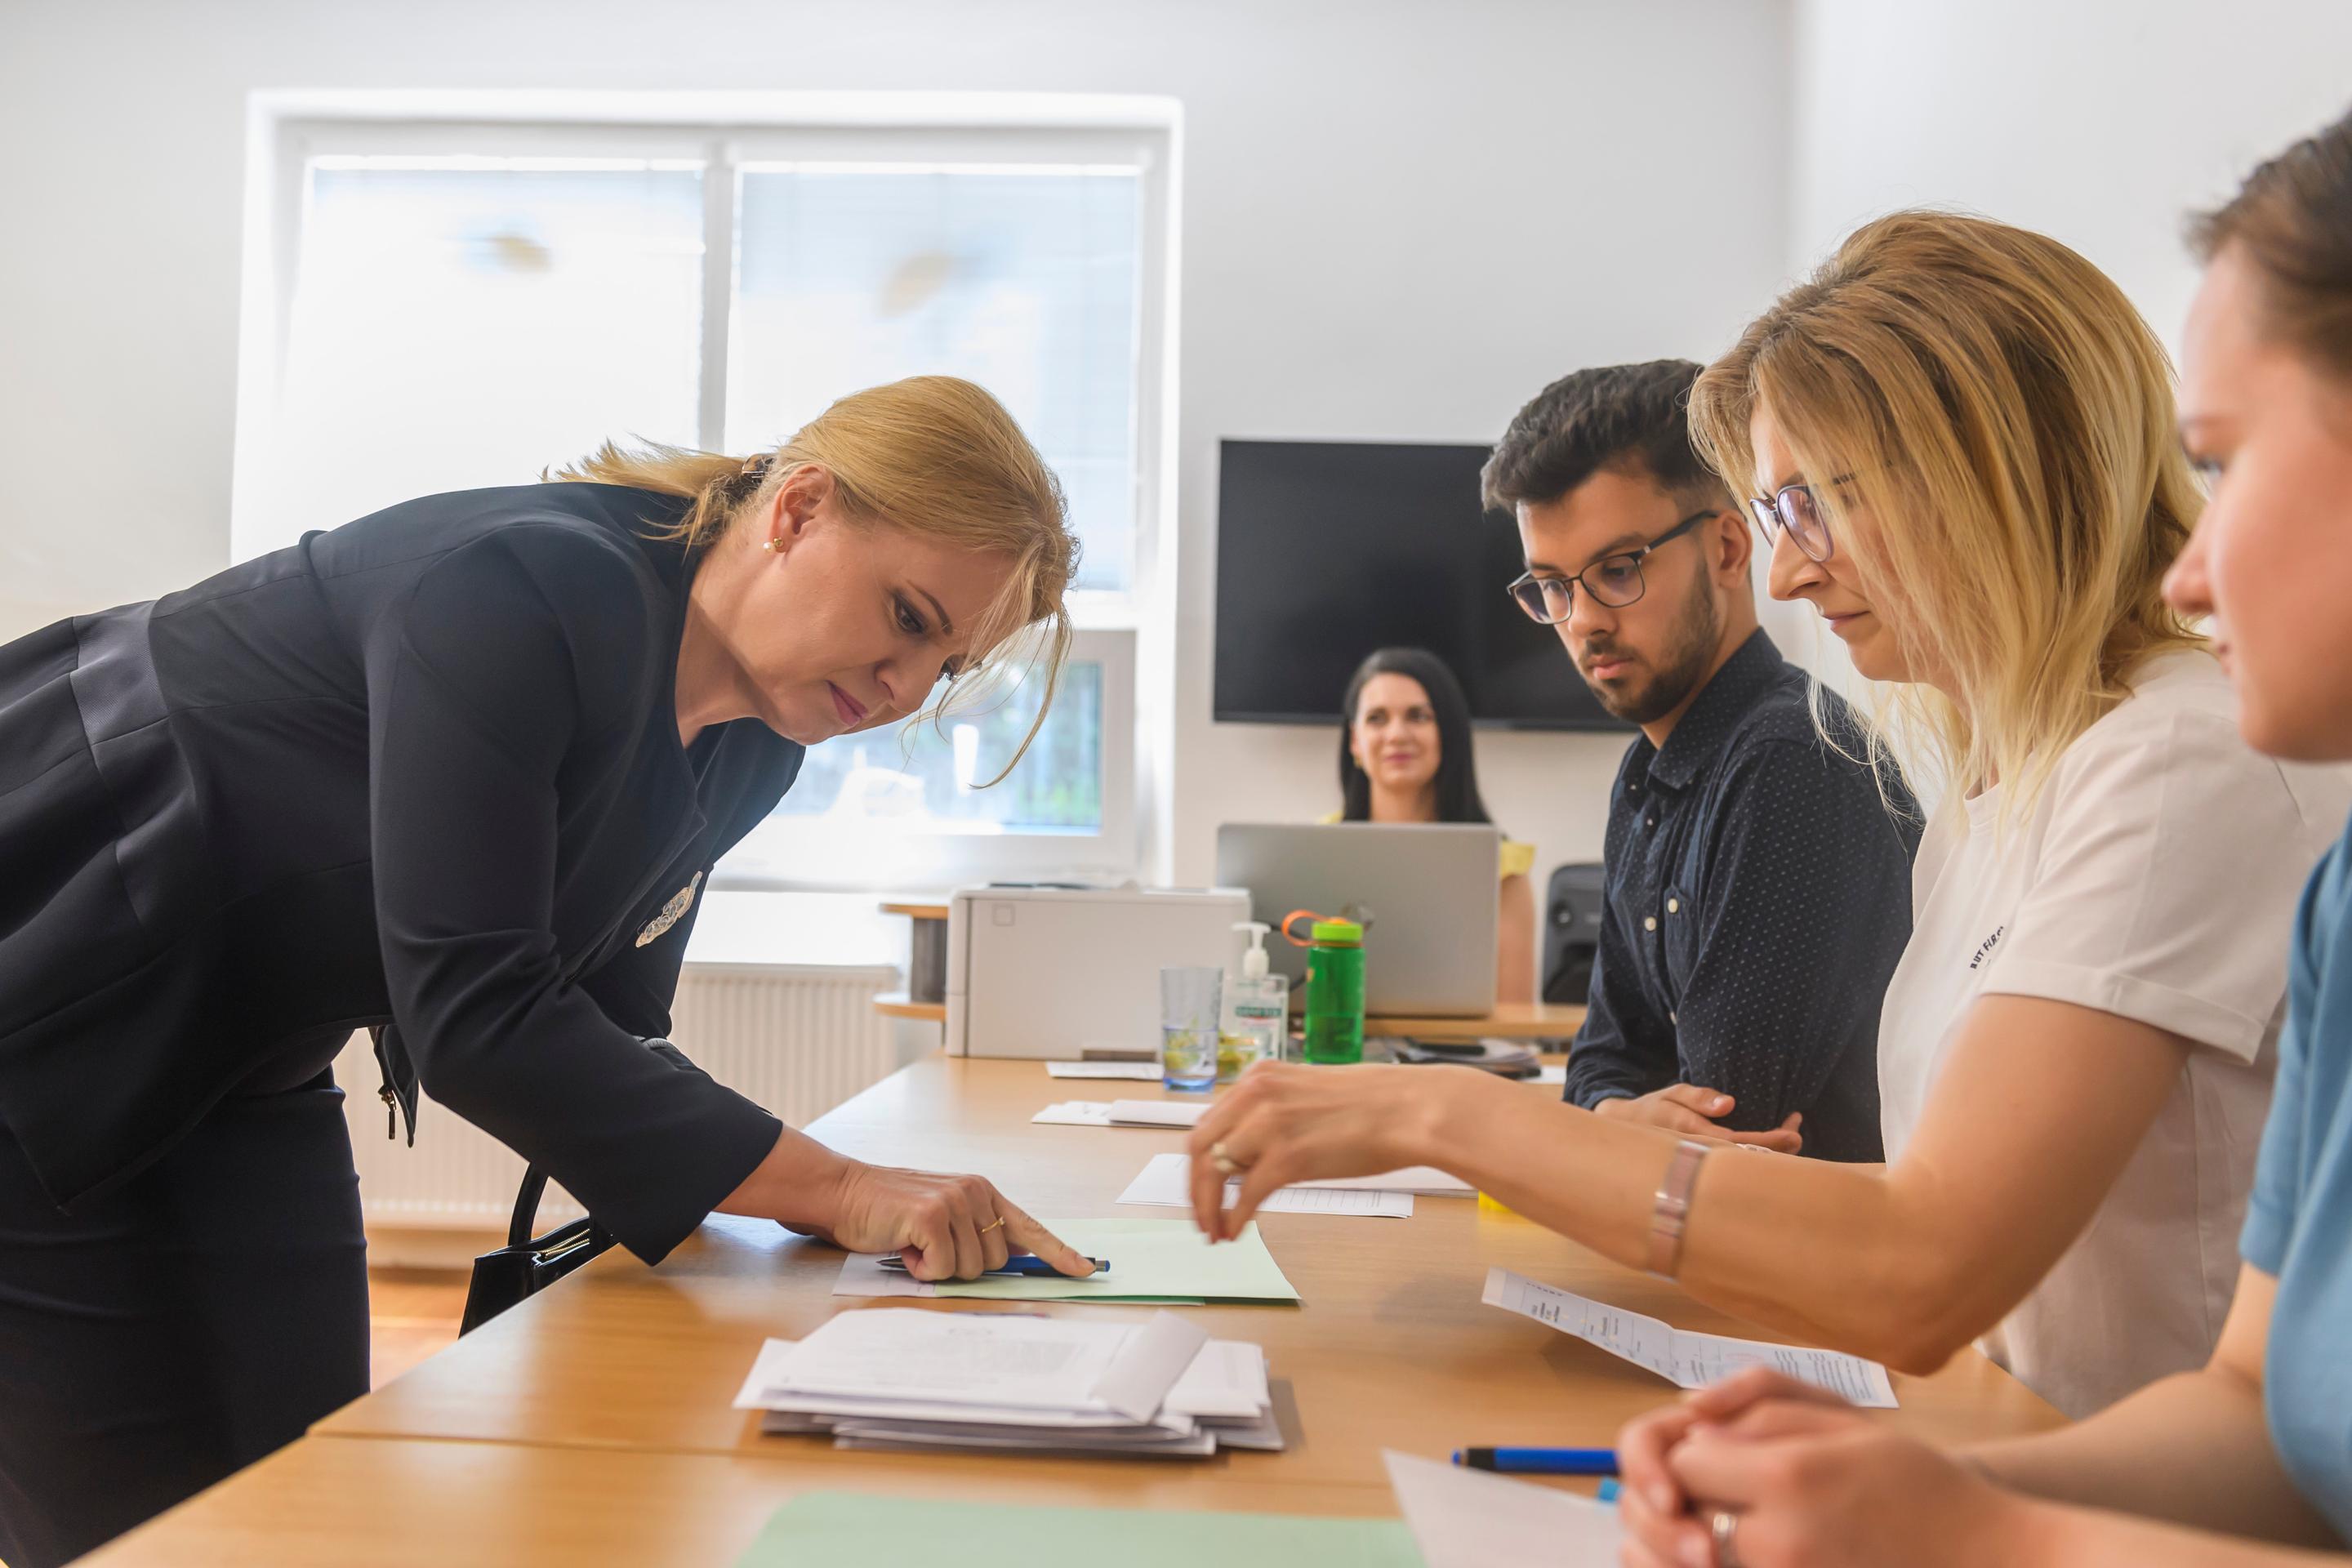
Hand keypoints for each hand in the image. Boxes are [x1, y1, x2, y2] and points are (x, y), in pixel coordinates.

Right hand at [805, 1160, 1095, 1282]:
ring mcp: (955, 1202)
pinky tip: (904, 1245)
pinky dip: (920, 1268)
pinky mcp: (932, 1216)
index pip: (1029, 1227)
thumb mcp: (941, 1214)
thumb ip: (974, 1232)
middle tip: (928, 1246)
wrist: (845, 1193)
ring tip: (913, 1243)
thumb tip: (1006, 1263)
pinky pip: (941, 1269)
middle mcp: (975, 1193)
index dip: (1059, 1252)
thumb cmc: (890, 1211)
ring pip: (971, 1270)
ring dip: (938, 1268)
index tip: (1086, 1269)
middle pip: (996, 1263)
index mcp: (982, 1192)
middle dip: (962, 1266)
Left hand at [1182, 1062, 1471, 1240]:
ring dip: (1209, 1209)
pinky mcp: (1287, 1157)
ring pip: (1215, 1172)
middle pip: (1199, 1147)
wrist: (1409, 1110)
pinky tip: (1236, 1231)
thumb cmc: (1374, 1105)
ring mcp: (1269, 1125)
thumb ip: (1273, 1114)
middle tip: (1201, 1216)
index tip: (1199, 1184)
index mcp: (1260, 1078)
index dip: (1197, 1161)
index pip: (1209, 1122)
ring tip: (1216, 1231)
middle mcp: (1256, 1095)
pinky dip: (1234, 1218)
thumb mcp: (1307, 1094)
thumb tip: (1251, 1150)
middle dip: (1194, 1188)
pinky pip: (1245, 1195)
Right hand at [1595, 1085, 1803, 1153]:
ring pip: (1745, 1161)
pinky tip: (1773, 1137)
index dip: (1769, 1142)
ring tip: (1792, 1132)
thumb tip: (1730, 1104)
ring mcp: (1707, 1161)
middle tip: (1799, 1134)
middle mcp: (1705, 1155)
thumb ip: (1698, 1098)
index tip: (1793, 1133)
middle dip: (1778, 1149)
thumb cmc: (1652, 1110)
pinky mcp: (1709, 1161)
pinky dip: (1759, 1149)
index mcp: (1696, 1138)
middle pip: (1749, 1158)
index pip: (1740, 1144)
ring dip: (1772, 1150)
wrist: (1627, 1131)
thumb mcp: (1671, 1095)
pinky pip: (1739, 1159)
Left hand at [1619, 1398, 2041, 1567]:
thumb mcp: (1845, 1422)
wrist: (1985, 1560)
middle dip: (1679, 1504)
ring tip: (1719, 1526)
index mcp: (1789, 1478)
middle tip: (1703, 1495)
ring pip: (1697, 1559)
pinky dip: (1721, 1564)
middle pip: (1680, 1519)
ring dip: (1690, 1542)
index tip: (1711, 1456)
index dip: (1685, 1456)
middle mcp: (1780, 1541)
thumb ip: (1760, 1413)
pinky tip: (1739, 1551)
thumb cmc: (1920, 1485)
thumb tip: (1692, 1424)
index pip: (1683, 1464)